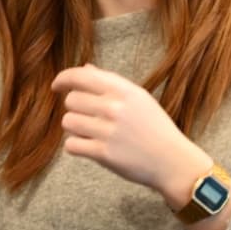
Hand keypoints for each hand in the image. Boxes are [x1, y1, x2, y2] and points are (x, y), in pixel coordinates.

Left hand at [51, 65, 210, 207]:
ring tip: (93, 134)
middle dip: (76, 109)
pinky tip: (91, 147)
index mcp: (123, 91)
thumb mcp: (139, 98)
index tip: (57, 86)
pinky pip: (71, 145)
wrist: (173, 162)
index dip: (63, 79)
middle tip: (92, 119)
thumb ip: (110, 83)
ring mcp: (108, 131)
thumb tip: (85, 68)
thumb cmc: (155, 128)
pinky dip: (76, 147)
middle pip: (71, 100)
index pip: (80, 76)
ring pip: (68, 122)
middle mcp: (114, 108)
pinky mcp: (104, 153)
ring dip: (75, 129)